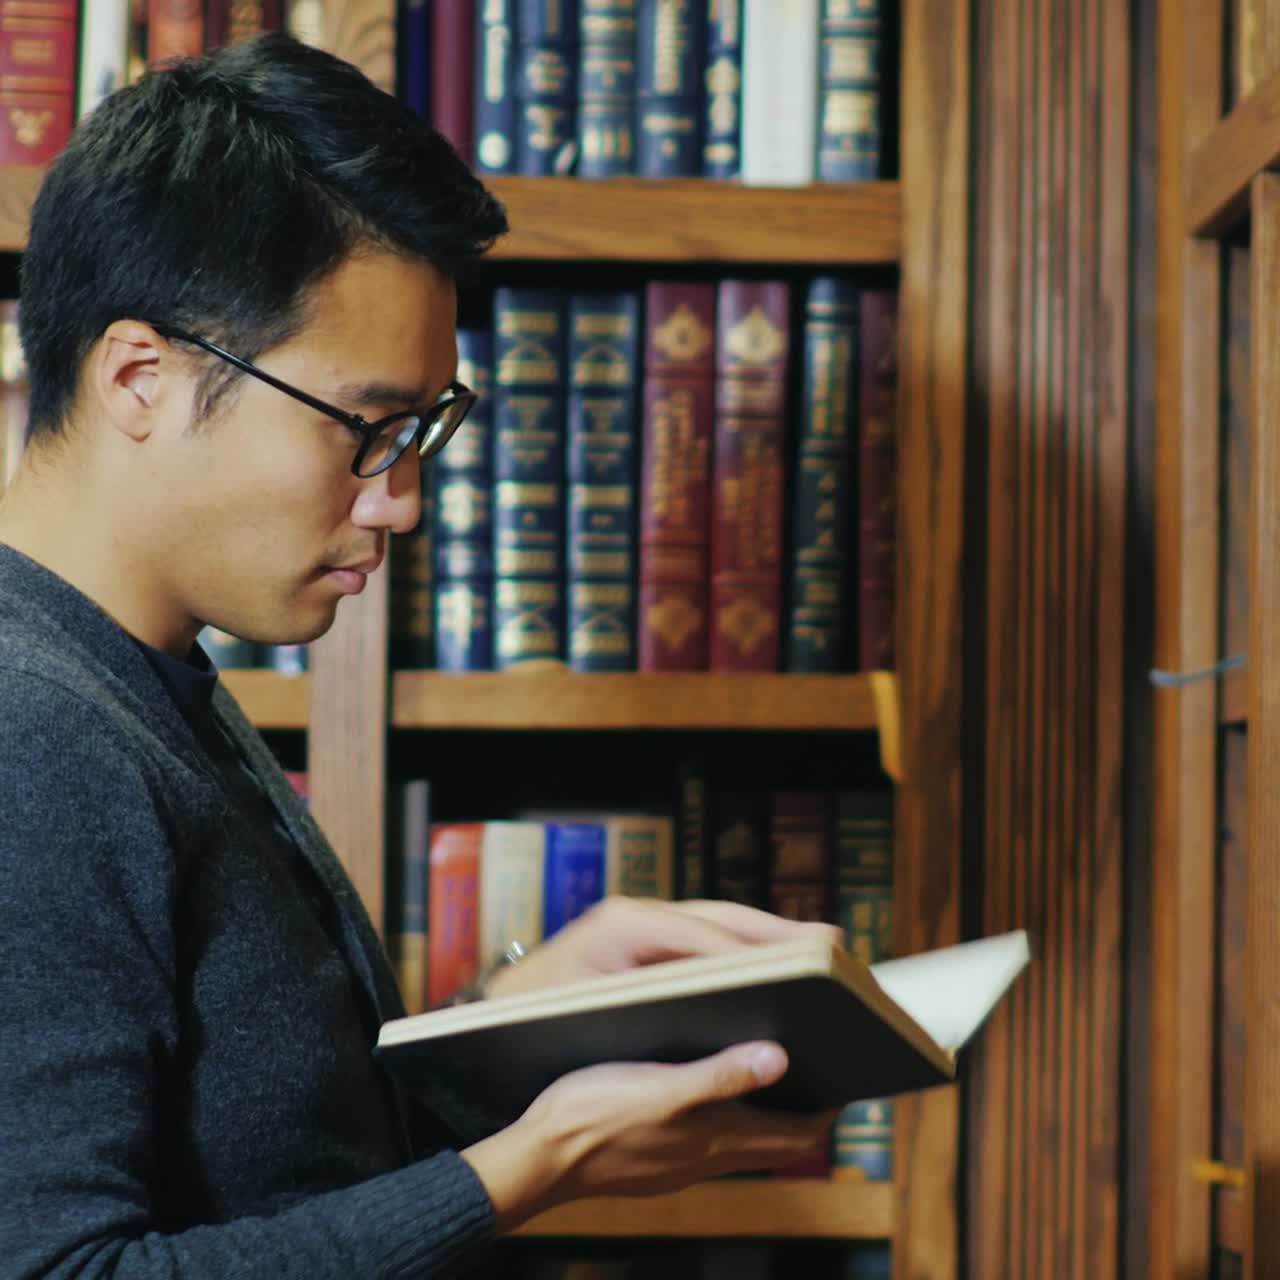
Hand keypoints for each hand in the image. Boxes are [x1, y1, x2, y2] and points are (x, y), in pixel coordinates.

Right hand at [461, 1039, 837, 1230]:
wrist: (538, 1158)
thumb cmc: (596, 1114)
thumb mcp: (661, 1086)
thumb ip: (720, 1075)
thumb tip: (781, 1060)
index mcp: (717, 1138)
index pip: (797, 1136)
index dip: (826, 1110)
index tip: (844, 1076)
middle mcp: (707, 1158)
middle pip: (776, 1141)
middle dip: (802, 1107)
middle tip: (814, 1064)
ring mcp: (680, 1163)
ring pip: (742, 1141)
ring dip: (764, 1111)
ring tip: (767, 1064)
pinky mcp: (655, 1159)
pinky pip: (708, 1141)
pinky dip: (726, 1117)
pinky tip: (705, 1085)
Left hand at [485, 896, 844, 999]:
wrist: (487, 1019)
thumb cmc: (530, 1021)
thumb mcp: (587, 1016)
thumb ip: (653, 1007)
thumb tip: (719, 999)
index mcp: (623, 925)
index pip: (702, 935)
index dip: (753, 952)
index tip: (803, 963)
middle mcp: (636, 914)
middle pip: (720, 918)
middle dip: (775, 932)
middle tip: (833, 944)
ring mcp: (641, 926)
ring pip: (717, 925)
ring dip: (766, 939)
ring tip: (820, 951)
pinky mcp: (643, 944)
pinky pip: (703, 942)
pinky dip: (741, 952)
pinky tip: (774, 973)